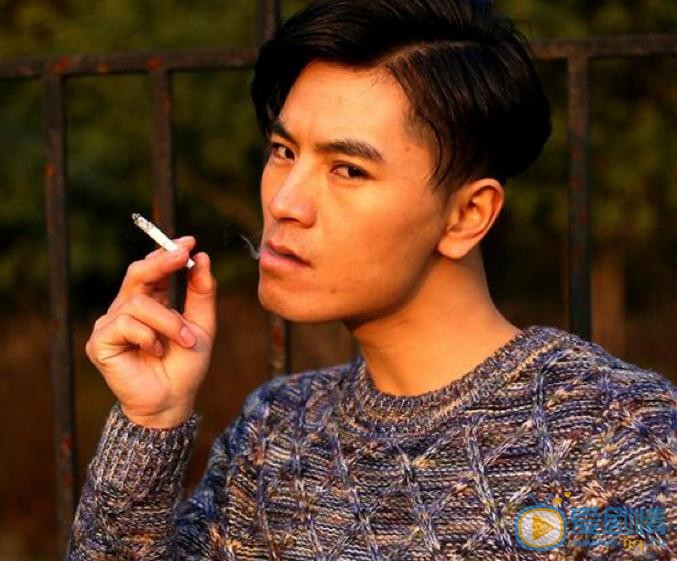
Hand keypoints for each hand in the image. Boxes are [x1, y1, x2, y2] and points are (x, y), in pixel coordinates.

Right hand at [85, 236, 216, 427]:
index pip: (153, 269)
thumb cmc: (185, 365)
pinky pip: (127, 324)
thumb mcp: (202, 325)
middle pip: (137, 273)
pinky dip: (150, 336)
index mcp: (150, 302)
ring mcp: (110, 325)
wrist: (174, 401)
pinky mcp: (100, 343)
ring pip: (139, 302)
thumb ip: (201, 293)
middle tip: (182, 255)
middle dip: (161, 262)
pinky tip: (156, 351)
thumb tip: (201, 258)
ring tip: (185, 341)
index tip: (189, 242)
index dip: (167, 252)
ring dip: (170, 321)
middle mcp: (126, 309)